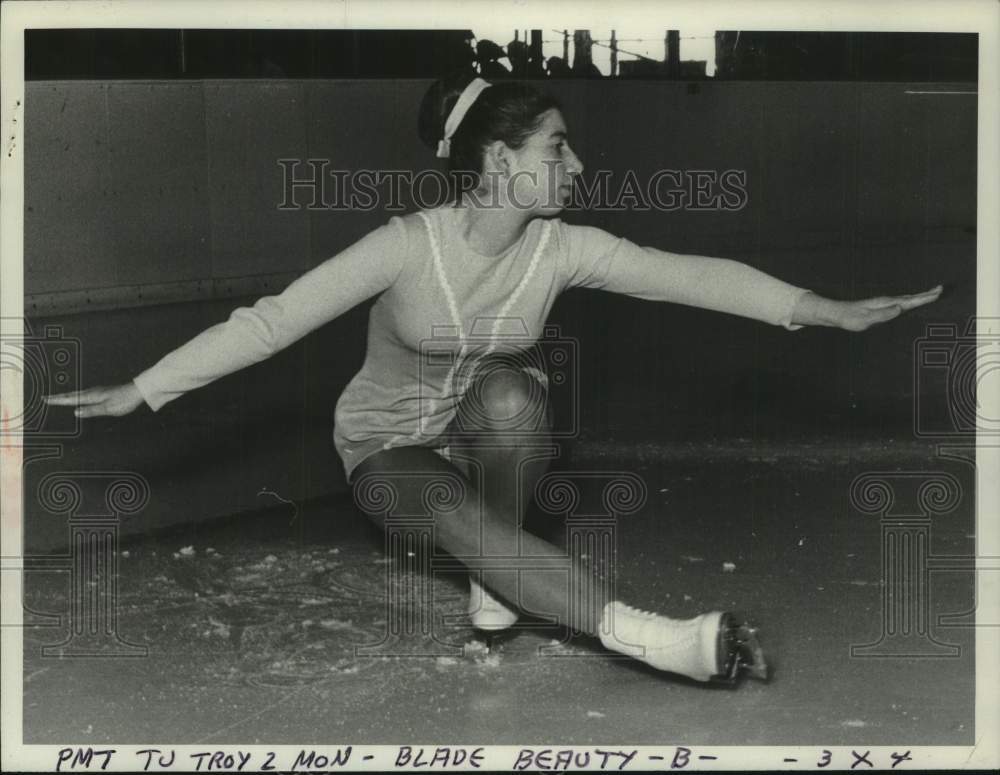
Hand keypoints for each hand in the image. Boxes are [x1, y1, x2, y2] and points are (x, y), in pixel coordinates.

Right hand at [43, 382, 144, 417]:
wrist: (138, 391)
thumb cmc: (125, 400)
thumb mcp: (108, 408)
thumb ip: (92, 410)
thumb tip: (75, 412)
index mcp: (92, 396)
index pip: (71, 399)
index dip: (58, 400)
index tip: (45, 400)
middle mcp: (93, 392)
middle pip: (71, 395)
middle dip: (58, 397)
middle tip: (46, 398)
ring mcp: (98, 391)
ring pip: (77, 393)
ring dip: (66, 396)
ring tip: (57, 398)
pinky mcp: (103, 392)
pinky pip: (84, 394)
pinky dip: (76, 396)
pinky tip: (78, 397)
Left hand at [793, 285, 942, 330]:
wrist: (837, 314)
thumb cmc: (850, 319)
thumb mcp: (866, 320)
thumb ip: (883, 315)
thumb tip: (900, 308)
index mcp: (886, 304)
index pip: (909, 300)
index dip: (924, 298)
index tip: (937, 293)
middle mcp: (886, 302)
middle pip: (910, 297)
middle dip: (926, 294)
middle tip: (941, 289)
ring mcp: (883, 304)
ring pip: (905, 299)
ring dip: (919, 297)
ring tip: (931, 294)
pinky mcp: (880, 307)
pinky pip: (899, 303)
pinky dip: (909, 301)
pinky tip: (910, 303)